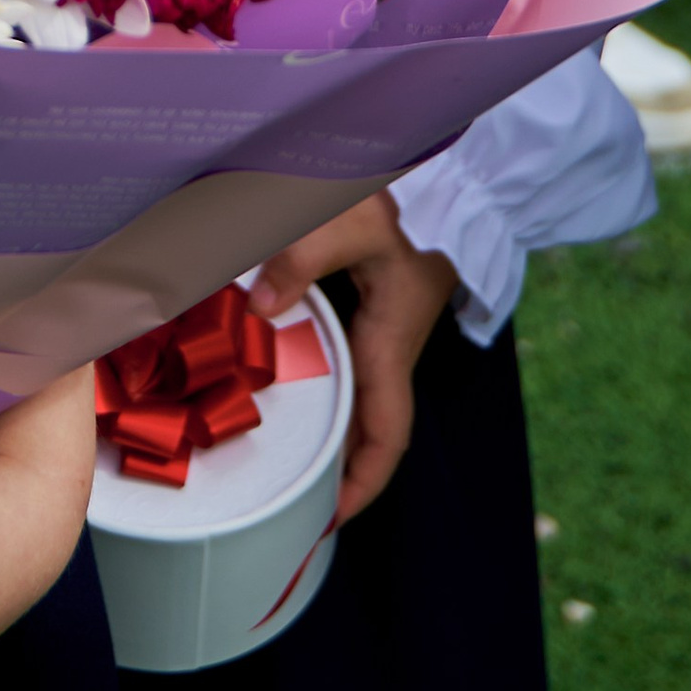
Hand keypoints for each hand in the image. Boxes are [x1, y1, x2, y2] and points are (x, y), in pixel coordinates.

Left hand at [250, 195, 457, 524]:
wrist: (432, 170)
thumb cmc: (399, 196)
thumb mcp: (353, 219)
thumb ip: (303, 257)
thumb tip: (259, 309)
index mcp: (392, 341)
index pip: (387, 435)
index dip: (363, 482)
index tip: (332, 520)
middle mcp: (388, 345)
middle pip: (367, 428)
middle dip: (336, 470)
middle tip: (287, 498)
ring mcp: (376, 328)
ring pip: (350, 397)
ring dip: (323, 429)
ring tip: (274, 454)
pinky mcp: (363, 307)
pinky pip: (338, 362)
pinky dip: (313, 383)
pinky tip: (274, 381)